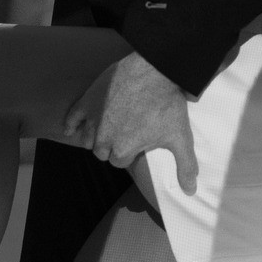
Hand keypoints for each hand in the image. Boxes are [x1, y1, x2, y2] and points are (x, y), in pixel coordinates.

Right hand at [62, 51, 198, 191]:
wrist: (155, 70)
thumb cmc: (166, 104)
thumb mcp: (180, 137)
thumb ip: (185, 166)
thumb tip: (190, 191)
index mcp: (123, 150)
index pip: (120, 161)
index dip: (129, 152)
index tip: (137, 142)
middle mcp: (104, 138)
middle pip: (103, 152)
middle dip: (112, 146)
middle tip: (124, 134)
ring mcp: (94, 119)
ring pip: (88, 139)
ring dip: (96, 137)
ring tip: (108, 129)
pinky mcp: (88, 100)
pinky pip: (72, 118)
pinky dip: (71, 125)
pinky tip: (71, 130)